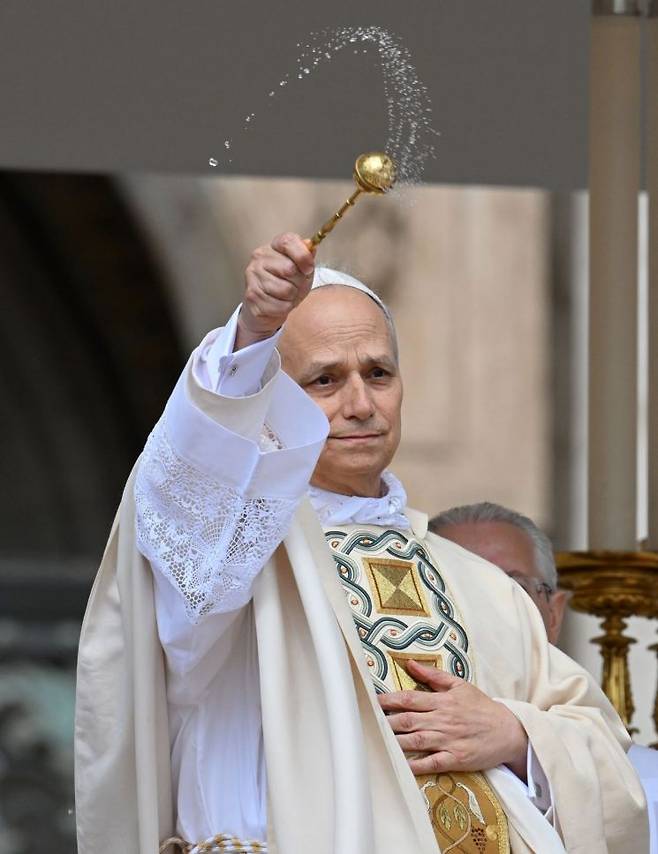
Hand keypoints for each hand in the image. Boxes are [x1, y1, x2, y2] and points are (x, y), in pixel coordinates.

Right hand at [236, 232, 314, 349]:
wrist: (268, 306)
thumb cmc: (287, 283)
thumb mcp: (301, 268)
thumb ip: (307, 256)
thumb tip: (310, 245)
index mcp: (273, 246)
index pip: (288, 242)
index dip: (303, 255)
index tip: (309, 268)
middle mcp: (259, 258)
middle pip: (289, 268)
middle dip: (299, 282)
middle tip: (296, 285)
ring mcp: (252, 277)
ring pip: (285, 289)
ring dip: (292, 297)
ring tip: (288, 295)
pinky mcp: (252, 296)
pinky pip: (280, 305)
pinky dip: (285, 308)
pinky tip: (279, 304)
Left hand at [378, 660, 527, 778]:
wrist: (509, 731)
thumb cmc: (482, 707)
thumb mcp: (460, 685)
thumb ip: (433, 676)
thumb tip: (409, 663)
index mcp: (441, 701)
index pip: (409, 698)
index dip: (388, 700)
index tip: (371, 700)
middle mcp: (441, 720)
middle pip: (407, 720)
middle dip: (385, 721)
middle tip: (365, 722)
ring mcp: (448, 740)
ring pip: (415, 741)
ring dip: (394, 741)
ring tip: (375, 741)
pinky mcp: (455, 759)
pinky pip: (431, 763)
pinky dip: (415, 765)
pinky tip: (400, 765)